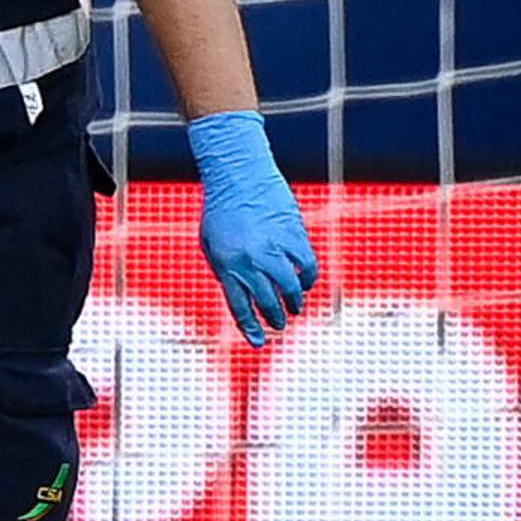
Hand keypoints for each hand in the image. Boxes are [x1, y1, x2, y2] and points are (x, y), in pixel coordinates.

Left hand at [188, 110, 317, 345]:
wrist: (238, 176)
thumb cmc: (220, 211)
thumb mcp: (213, 245)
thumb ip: (228, 271)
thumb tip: (246, 297)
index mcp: (226, 264)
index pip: (240, 306)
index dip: (250, 327)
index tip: (258, 343)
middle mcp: (250, 260)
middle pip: (267, 300)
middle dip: (274, 318)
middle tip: (279, 325)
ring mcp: (274, 248)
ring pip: (290, 287)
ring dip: (293, 302)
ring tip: (292, 307)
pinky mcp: (294, 235)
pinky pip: (306, 266)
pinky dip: (307, 278)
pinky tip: (304, 283)